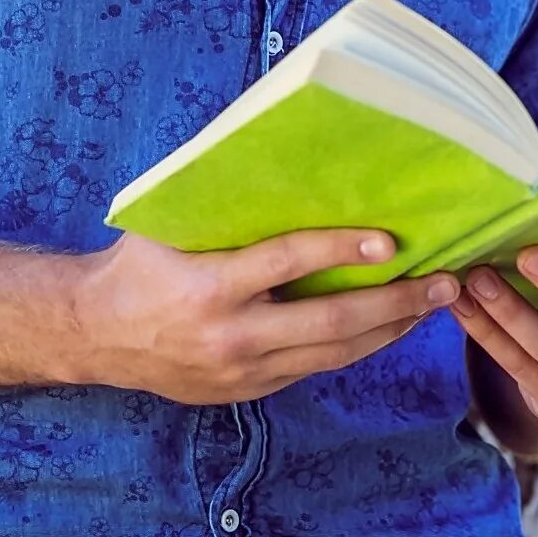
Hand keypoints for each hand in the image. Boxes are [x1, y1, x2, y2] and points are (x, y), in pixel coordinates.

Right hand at [66, 228, 458, 401]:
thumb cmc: (139, 263)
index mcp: (209, 286)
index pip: (287, 263)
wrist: (94, 336)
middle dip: (394, 303)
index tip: (390, 242)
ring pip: (333, 354)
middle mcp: (230, 335)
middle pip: (329, 322)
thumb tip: (281, 144)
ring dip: (389, 329)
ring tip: (431, 304)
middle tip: (442, 282)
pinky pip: (315, 367)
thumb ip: (226, 201)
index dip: (340, 250)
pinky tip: (386, 325)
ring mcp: (242, 371)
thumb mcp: (171, 224)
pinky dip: (356, 346)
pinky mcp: (249, 391)